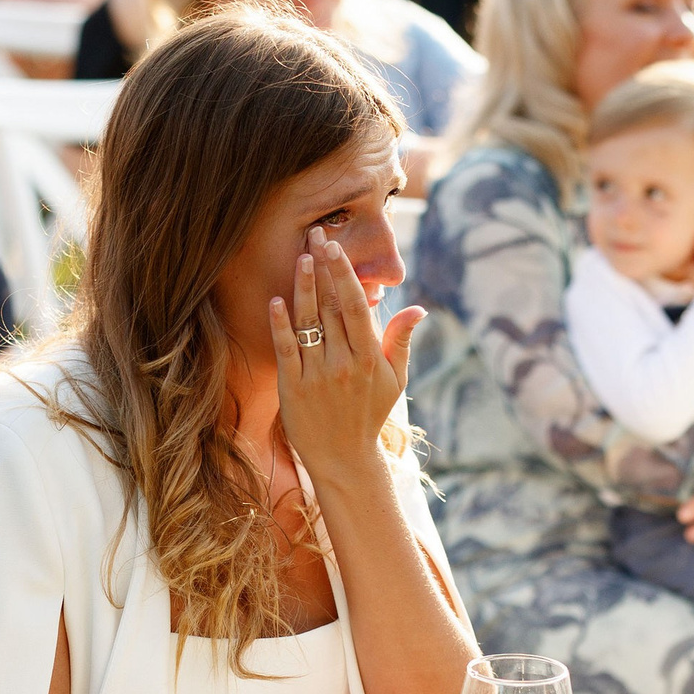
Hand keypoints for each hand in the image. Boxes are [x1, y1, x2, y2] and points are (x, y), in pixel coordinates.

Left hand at [266, 226, 425, 481]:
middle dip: (324, 269)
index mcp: (370, 359)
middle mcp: (343, 364)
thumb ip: (401, 342)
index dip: (346, 275)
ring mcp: (316, 376)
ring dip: (304, 287)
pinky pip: (286, 350)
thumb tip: (416, 309)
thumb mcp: (395, 381)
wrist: (343, 459)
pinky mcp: (292, 388)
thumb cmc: (370, 415)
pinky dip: (281, 325)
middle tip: (316, 234)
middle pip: (332, 307)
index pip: (357, 307)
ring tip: (300, 256)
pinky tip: (277, 300)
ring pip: (309, 323)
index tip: (337, 248)